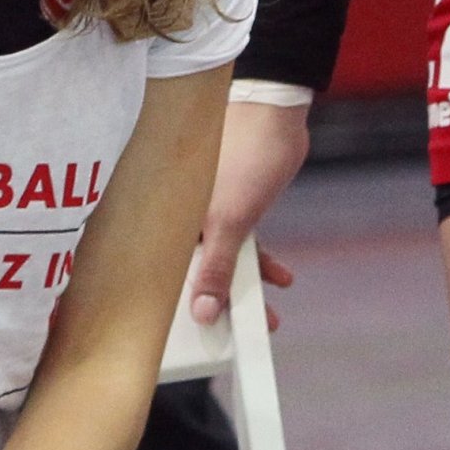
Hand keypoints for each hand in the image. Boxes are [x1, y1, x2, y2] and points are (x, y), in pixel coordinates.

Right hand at [188, 98, 309, 328]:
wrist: (275, 110)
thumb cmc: (244, 155)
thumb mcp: (230, 221)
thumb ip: (215, 268)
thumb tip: (203, 311)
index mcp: (173, 219)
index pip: (168, 273)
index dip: (183, 307)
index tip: (199, 339)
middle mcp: (184, 215)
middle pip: (195, 271)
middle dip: (221, 304)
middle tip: (246, 332)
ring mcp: (210, 208)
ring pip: (222, 260)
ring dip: (246, 285)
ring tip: (271, 313)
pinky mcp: (234, 202)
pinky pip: (241, 243)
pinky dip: (259, 261)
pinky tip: (281, 275)